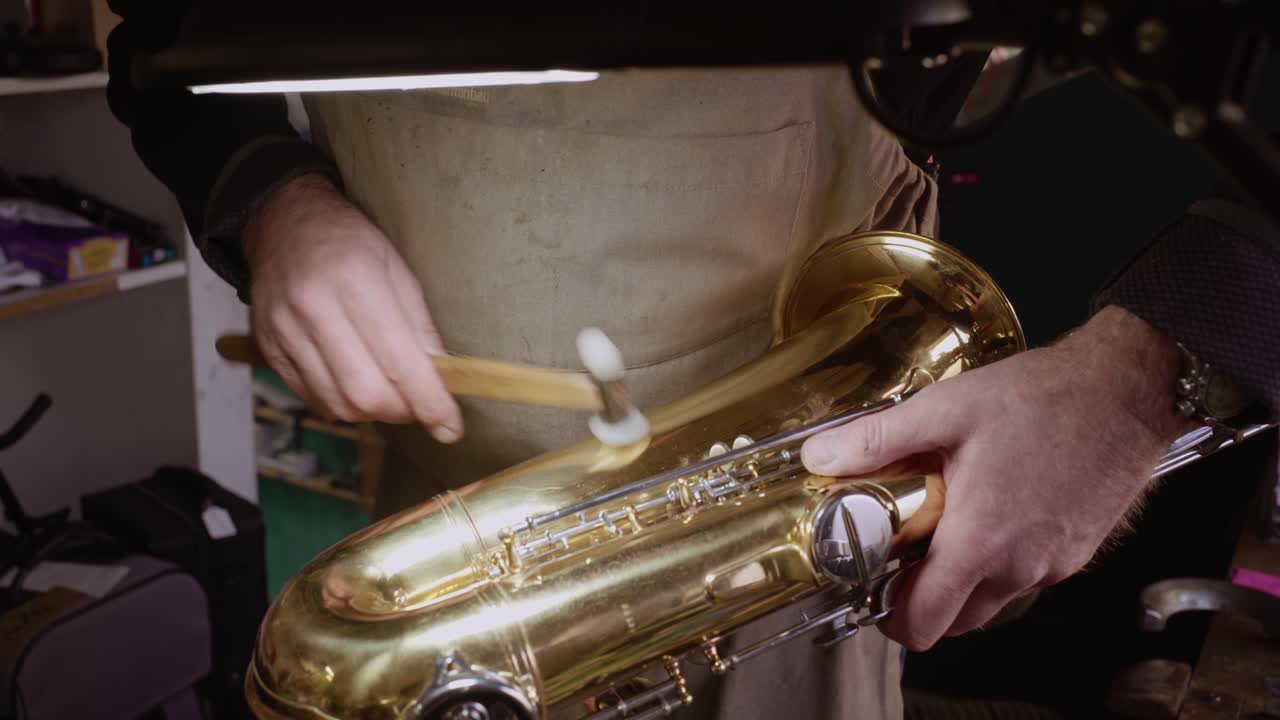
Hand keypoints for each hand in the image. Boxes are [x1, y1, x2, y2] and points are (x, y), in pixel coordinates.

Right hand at [243, 174, 462, 442]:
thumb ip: (421, 327)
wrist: (283, 221)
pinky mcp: (269, 348)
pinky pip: (311, 398)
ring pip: (337, 403)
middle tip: (419, 404)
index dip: (430, 402)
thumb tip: (444, 379)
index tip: (450, 427)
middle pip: (365, 392)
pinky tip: (355, 385)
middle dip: (401, 412)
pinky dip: (342, 405)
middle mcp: (314, 308)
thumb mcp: (398, 268)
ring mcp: (285, 331)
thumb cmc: (349, 242)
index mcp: (356, 281)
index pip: (400, 361)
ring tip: (388, 391)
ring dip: (372, 412)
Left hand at [800, 305, 1195, 650]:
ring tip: (943, 527)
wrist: (1126, 389)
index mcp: (980, 541)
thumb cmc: (1045, 398)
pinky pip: (1025, 577)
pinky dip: (998, 562)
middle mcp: (1020, 566)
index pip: (923, 623)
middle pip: (955, 622)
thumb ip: (877, 440)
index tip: (872, 587)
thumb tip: (821, 457)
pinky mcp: (1077, 553)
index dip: (888, 616)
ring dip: (961, 582)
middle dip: (922, 600)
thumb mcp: (944, 409)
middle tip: (902, 555)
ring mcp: (1053, 565)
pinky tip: (987, 511)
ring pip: (991, 602)